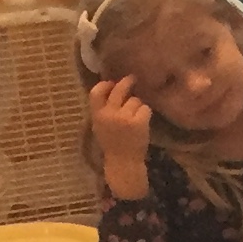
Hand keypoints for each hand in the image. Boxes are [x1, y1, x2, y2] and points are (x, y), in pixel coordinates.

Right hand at [88, 74, 153, 190]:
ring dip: (137, 106)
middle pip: (119, 89)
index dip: (104, 84)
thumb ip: (103, 109)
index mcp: (97, 115)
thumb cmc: (112, 144)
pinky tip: (143, 123)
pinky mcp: (139, 122)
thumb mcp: (100, 126)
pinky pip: (145, 108)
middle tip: (132, 79)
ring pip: (135, 100)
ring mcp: (125, 117)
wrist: (123, 162)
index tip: (111, 82)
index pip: (96, 92)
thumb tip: (111, 87)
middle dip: (127, 82)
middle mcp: (109, 114)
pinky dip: (146, 114)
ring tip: (135, 118)